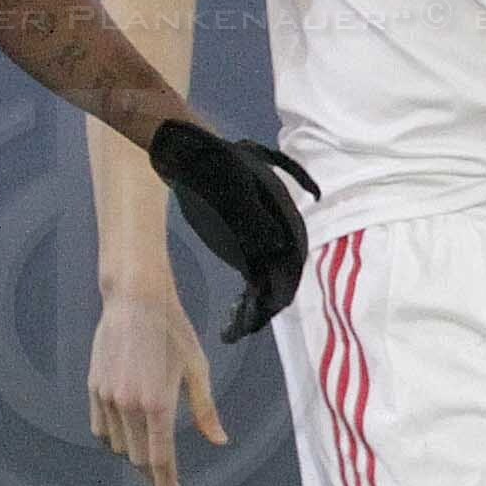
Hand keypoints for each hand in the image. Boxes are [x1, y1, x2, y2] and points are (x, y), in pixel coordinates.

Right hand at [88, 285, 220, 485]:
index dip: (166, 484)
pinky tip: (125, 438)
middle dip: (152, 475)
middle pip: (137, 458)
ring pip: (116, 445)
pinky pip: (100, 428)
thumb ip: (206, 411)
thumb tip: (220, 440)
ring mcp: (108, 397)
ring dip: (132, 456)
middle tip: (165, 484)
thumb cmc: (173, 332)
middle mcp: (129, 405)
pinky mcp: (94, 387)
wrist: (135, 301)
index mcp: (159, 404)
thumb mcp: (198, 370)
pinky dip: (112, 439)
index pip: (161, 459)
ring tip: (147, 457)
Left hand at [148, 115, 317, 339]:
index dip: (283, 289)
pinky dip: (246, 297)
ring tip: (233, 331)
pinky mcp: (246, 243)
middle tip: (242, 330)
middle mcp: (279, 229)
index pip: (294, 259)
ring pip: (267, 278)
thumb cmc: (213, 165)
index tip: (268, 312)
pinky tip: (236, 319)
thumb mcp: (233, 187)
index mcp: (284, 214)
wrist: (191, 155)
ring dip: (254, 305)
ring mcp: (264, 237)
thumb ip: (255, 217)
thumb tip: (277, 246)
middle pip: (282, 273)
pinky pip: (253, 276)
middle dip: (266, 304)